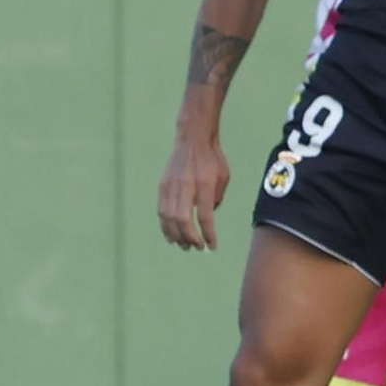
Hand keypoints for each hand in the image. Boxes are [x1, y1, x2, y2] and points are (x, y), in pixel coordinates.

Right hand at [159, 125, 230, 251]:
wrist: (193, 138)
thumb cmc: (212, 158)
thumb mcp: (223, 178)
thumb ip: (216, 199)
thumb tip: (206, 218)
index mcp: (204, 184)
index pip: (205, 216)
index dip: (208, 234)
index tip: (211, 246)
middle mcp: (185, 186)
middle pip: (183, 220)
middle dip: (190, 238)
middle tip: (197, 247)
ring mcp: (171, 186)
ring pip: (168, 218)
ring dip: (176, 235)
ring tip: (184, 245)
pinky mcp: (163, 186)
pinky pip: (161, 211)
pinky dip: (165, 226)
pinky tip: (171, 236)